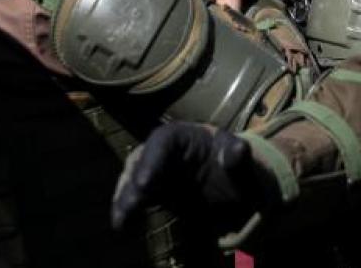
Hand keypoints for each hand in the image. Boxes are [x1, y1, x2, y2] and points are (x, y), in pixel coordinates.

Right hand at [111, 123, 272, 234]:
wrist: (230, 184)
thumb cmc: (232, 164)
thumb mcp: (238, 159)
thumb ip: (236, 155)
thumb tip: (239, 150)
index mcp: (180, 135)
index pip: (161, 142)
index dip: (151, 161)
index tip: (145, 183)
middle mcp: (160, 151)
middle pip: (139, 162)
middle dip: (132, 184)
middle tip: (130, 206)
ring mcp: (152, 171)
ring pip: (131, 181)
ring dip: (125, 199)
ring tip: (121, 221)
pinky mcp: (149, 192)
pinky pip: (133, 198)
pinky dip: (126, 210)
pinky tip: (122, 225)